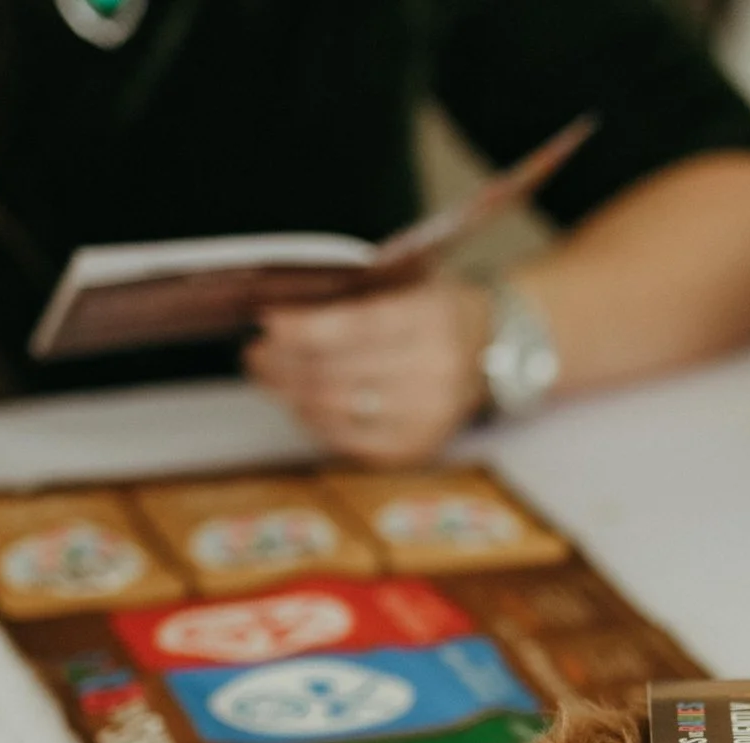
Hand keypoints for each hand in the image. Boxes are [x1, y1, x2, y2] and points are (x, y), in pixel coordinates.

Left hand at [245, 275, 492, 467]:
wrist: (492, 353)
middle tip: (257, 354)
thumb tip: (280, 319)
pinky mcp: (415, 449)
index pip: (352, 329)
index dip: (301, 329)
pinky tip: (301, 404)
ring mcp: (426, 417)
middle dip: (283, 364)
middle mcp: (433, 372)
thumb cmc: (436, 312)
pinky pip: (347, 441)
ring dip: (291, 394)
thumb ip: (352, 298)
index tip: (267, 322)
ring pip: (334, 409)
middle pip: (335, 372)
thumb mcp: (406, 285)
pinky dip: (314, 422)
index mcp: (431, 320)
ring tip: (271, 377)